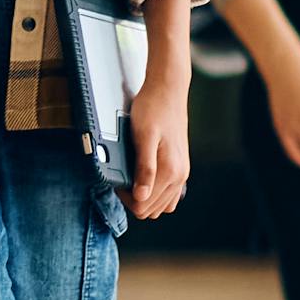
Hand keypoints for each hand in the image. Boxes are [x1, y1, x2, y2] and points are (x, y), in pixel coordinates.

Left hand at [128, 67, 191, 219]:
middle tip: (122, 178)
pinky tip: (144, 178)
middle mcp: (180, 176)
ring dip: (144, 198)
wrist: (168, 90)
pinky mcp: (180, 166)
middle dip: (133, 200)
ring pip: (161, 204)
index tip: (117, 182)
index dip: (126, 199)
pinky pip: (168, 194)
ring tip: (131, 177)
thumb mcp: (143, 137)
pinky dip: (155, 192)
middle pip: (152, 209)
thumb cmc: (152, 109)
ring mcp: (182, 172)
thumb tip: (141, 197)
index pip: (144, 206)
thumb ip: (144, 168)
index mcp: (170, 171)